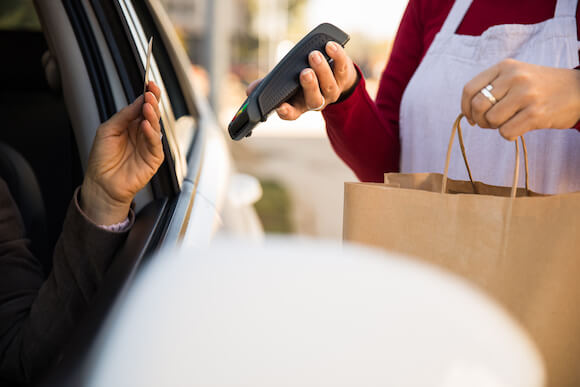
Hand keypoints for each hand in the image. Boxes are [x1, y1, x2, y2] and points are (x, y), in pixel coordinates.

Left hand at [81, 81, 162, 224]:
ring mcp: (149, 146)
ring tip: (148, 105)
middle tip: (151, 92)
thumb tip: (138, 101)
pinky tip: (146, 125)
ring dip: (153, 115)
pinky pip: (155, 144)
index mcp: (132, 125)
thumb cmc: (102, 159)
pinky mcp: (154, 159)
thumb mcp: (108, 130)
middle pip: (152, 114)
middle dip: (153, 102)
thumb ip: (124, 115)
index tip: (149, 84)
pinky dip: (152, 133)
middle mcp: (142, 134)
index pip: (143, 107)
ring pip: (156, 126)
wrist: (101, 183)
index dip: (148, 96)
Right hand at [246, 41, 357, 120]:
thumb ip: (267, 86)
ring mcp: (332, 90)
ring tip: (313, 55)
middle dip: (309, 86)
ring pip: (329, 85)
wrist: (334, 76)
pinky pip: (341, 66)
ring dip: (321, 69)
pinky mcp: (343, 75)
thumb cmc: (301, 79)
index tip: (279, 106)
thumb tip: (250, 91)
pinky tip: (329, 46)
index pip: (291, 114)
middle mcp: (316, 101)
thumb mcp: (284, 83)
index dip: (286, 112)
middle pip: (314, 100)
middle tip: (304, 72)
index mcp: (299, 105)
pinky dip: (337, 55)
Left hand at [461, 58, 579, 140]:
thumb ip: (493, 86)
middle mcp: (514, 78)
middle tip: (491, 122)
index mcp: (505, 67)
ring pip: (491, 121)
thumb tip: (468, 111)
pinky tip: (520, 127)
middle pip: (477, 107)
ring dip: (496, 127)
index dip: (465, 107)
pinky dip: (509, 134)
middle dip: (480, 120)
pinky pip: (506, 132)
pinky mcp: (536, 114)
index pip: (469, 89)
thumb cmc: (541, 86)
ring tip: (509, 121)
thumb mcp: (516, 75)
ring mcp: (526, 95)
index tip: (471, 117)